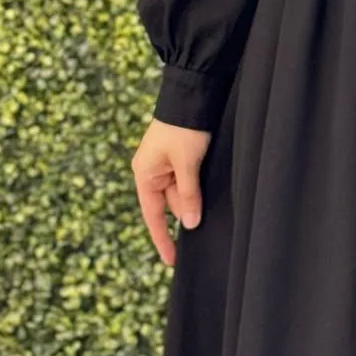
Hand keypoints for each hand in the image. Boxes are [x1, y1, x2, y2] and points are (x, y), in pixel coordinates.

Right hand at [131, 117, 210, 266]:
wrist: (191, 94)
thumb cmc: (184, 128)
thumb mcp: (187, 163)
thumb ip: (188, 194)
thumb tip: (190, 223)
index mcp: (145, 175)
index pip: (153, 216)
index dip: (163, 239)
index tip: (172, 261)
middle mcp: (152, 171)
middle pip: (170, 204)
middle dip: (188, 213)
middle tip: (206, 230)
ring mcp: (165, 164)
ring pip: (182, 192)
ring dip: (195, 198)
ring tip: (210, 200)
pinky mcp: (179, 156)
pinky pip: (188, 180)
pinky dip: (197, 187)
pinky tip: (210, 191)